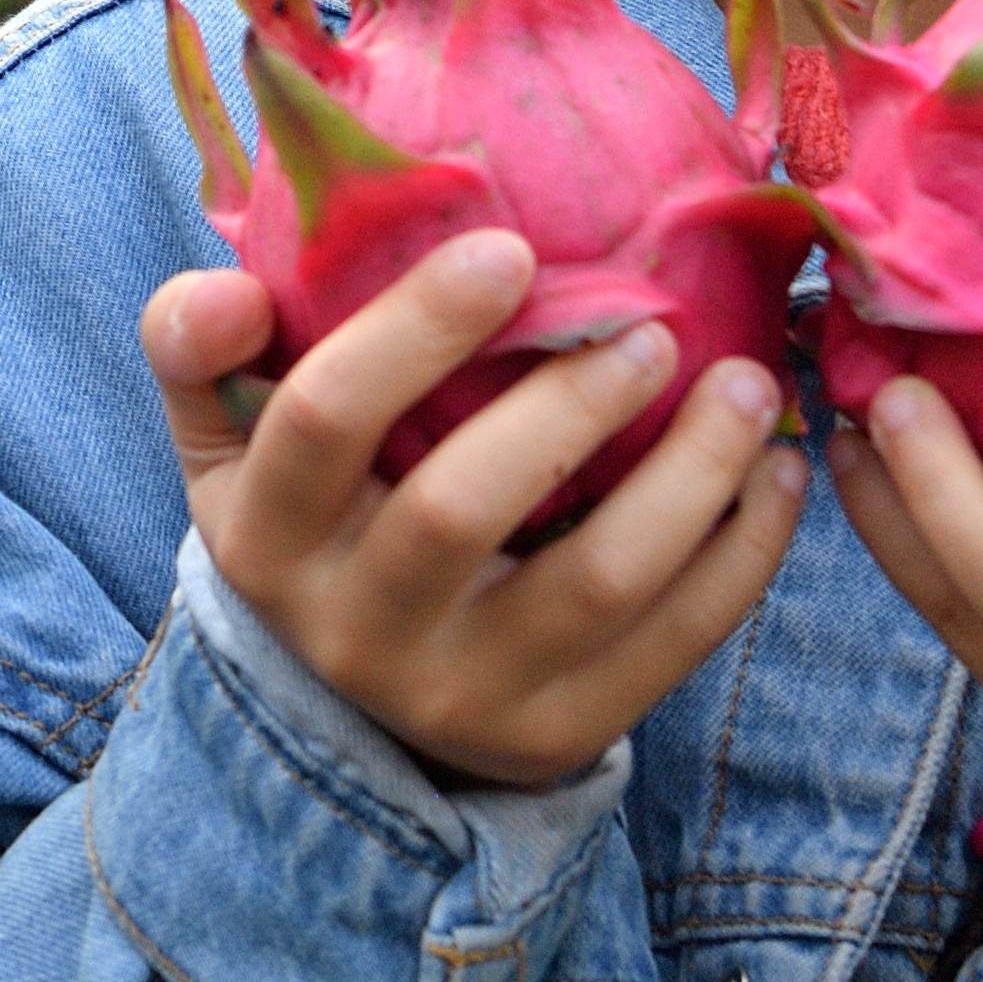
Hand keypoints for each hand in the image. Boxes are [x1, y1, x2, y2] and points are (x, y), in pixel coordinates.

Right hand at [150, 230, 803, 792]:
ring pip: (594, 583)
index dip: (412, 330)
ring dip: (690, 476)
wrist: (363, 703)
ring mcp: (462, 695)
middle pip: (458, 509)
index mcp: (265, 535)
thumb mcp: (228, 441)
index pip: (321, 422)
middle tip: (656, 323)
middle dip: (569, 405)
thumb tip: (226, 287)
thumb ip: (201, 347)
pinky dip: (744, 552)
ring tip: (747, 385)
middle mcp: (352, 629)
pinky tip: (781, 473)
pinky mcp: (561, 736)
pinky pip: (675, 643)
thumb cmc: (314, 513)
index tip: (510, 244)